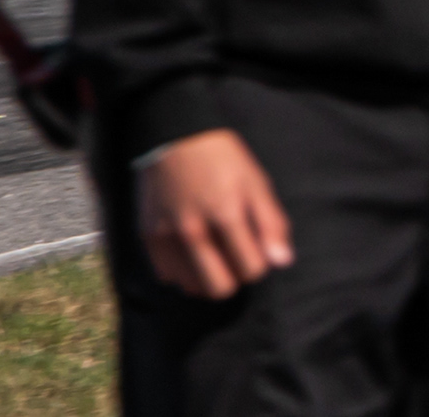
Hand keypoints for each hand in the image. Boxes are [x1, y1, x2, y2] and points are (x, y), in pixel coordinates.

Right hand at [135, 129, 290, 299]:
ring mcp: (166, 236)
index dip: (260, 264)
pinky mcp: (147, 237)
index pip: (251, 270)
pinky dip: (182, 272)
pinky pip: (166, 276)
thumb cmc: (224, 162)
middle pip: (219, 289)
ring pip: (191, 287)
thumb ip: (272, 224)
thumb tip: (281, 263)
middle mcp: (192, 231)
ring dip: (207, 278)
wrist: (176, 140)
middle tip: (235, 257)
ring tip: (213, 254)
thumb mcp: (257, 184)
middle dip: (234, 278)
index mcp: (226, 214)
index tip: (256, 249)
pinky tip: (191, 252)